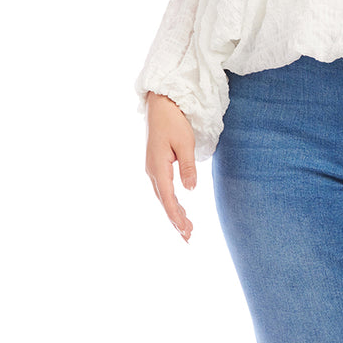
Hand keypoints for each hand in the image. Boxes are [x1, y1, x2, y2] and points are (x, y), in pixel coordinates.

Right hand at [145, 92, 196, 241]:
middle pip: (164, 201)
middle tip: (189, 237)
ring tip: (187, 228)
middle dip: (175, 220)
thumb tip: (190, 190)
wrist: (161, 104)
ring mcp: (152, 168)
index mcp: (158, 167)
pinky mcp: (156, 164)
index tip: (186, 231)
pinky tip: (178, 208)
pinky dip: (171, 201)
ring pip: (163, 196)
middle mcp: (152, 171)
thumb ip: (188, 166)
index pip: (168, 199)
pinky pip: (163, 188)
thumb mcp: (185, 143)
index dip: (177, 217)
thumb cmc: (174, 121)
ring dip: (174, 212)